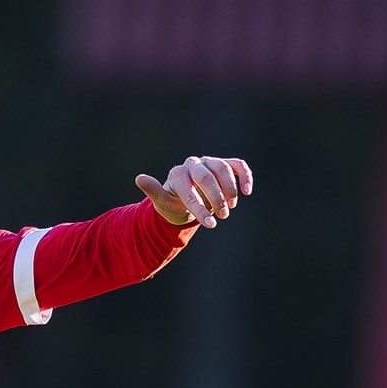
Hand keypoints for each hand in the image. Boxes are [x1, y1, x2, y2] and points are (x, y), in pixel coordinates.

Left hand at [135, 155, 252, 228]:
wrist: (186, 200)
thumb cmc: (174, 203)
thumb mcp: (162, 202)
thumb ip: (154, 191)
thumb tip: (139, 178)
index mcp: (177, 174)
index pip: (188, 189)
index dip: (199, 208)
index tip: (210, 225)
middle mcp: (193, 164)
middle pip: (207, 176)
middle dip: (216, 198)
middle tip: (223, 216)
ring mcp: (210, 163)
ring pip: (223, 168)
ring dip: (229, 189)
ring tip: (231, 208)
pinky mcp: (225, 164)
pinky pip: (237, 165)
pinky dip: (244, 176)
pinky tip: (247, 192)